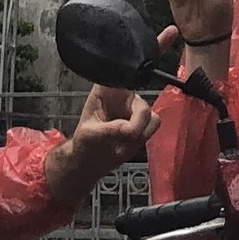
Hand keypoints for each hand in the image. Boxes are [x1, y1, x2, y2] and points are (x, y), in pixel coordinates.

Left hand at [45, 82, 158, 201]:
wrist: (90, 162)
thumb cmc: (84, 143)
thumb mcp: (90, 135)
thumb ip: (110, 129)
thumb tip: (128, 128)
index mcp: (105, 90)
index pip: (123, 77)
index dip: (131, 88)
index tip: (128, 108)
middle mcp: (123, 95)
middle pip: (142, 103)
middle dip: (136, 124)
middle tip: (126, 136)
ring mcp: (134, 108)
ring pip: (151, 115)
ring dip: (139, 134)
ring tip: (122, 144)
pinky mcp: (143, 122)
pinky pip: (154, 126)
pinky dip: (143, 138)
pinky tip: (128, 145)